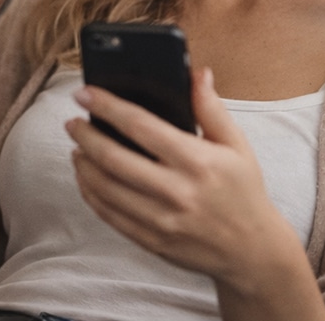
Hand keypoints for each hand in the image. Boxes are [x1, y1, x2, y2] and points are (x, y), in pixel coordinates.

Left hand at [65, 68, 311, 295]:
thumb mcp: (237, 146)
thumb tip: (197, 73)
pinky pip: (110, 215)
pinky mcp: (153, 241)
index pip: (141, 126)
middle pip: (114, 158)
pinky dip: (91, 193)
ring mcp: (163, 220)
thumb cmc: (244, 191)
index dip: (108, 107)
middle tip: (72, 122)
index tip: (85, 93)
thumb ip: (212, 109)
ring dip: (83, 164)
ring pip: (106, 188)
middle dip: (85, 135)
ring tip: (76, 148)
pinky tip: (86, 178)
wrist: (253, 252)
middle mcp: (178, 191)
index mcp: (198, 161)